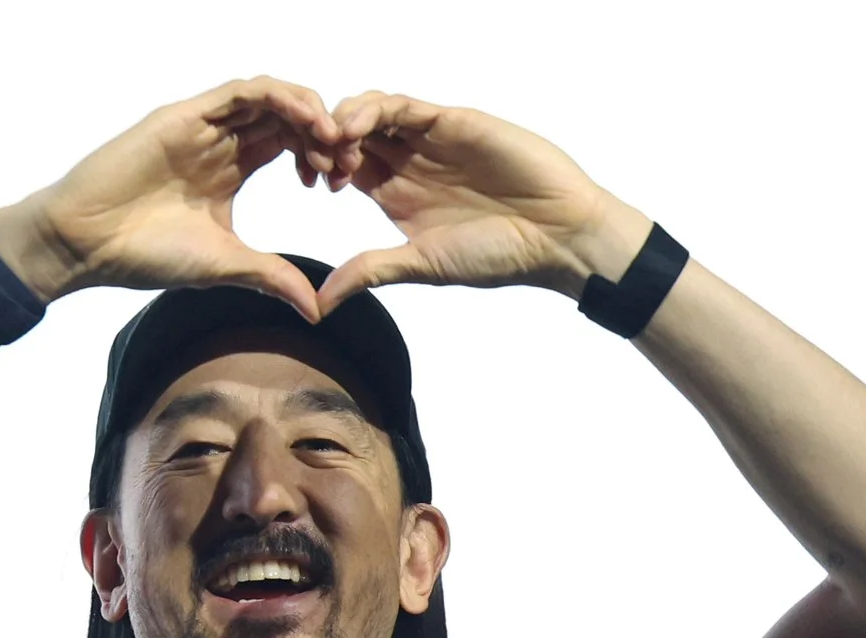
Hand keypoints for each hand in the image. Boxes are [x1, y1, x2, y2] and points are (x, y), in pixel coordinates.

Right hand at [0, 78, 341, 320]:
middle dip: (324, 134)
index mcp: (233, 168)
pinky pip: (242, 91)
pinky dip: (279, 98)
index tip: (343, 185)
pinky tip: (304, 120)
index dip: (323, 157)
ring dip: (308, 111)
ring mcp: (204, 125)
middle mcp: (221, 141)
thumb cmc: (146, 254)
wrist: (88, 244)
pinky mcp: (186, 115)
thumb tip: (316, 310)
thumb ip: (270, 276)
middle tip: (347, 162)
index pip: (291, 145)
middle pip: (288, 117)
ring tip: (333, 139)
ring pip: (271, 97)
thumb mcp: (224, 265)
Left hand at [313, 94, 654, 316]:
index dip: (321, 166)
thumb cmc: (497, 256)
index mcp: (397, 194)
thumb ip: (370, 271)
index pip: (345, 166)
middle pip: (352, 134)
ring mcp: (431, 139)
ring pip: (373, 112)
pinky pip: (404, 105)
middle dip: (326, 138)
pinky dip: (375, 110)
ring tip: (331, 141)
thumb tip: (319, 303)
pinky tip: (356, 129)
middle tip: (315, 156)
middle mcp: (410, 163)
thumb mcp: (421, 264)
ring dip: (345, 120)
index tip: (310, 183)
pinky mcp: (452, 121)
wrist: (556, 236)